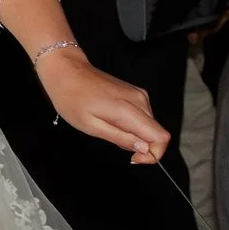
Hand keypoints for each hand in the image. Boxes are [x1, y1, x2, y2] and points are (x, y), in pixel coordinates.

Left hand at [37, 48, 170, 161]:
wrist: (67, 71)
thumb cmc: (72, 99)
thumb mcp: (92, 126)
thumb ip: (121, 138)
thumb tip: (144, 149)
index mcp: (129, 110)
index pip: (161, 137)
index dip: (153, 154)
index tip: (134, 158)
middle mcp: (140, 100)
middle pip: (157, 133)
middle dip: (140, 146)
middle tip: (113, 141)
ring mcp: (139, 94)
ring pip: (149, 126)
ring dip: (134, 135)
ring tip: (108, 127)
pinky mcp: (135, 92)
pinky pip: (142, 116)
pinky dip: (131, 125)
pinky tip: (111, 120)